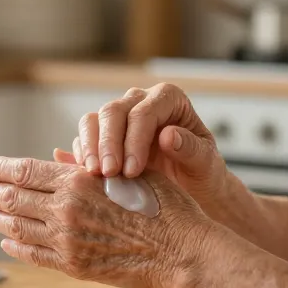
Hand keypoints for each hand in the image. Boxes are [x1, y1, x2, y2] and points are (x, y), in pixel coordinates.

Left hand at [0, 156, 219, 287]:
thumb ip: (87, 167)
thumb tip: (57, 157)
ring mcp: (66, 241)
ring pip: (16, 227)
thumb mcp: (128, 174)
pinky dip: (15, 246)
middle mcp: (65, 210)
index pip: (24, 170)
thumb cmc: (163, 206)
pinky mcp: (73, 266)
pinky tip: (6, 240)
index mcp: (77, 181)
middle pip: (11, 198)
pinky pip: (33, 255)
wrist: (182, 250)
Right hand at [60, 84, 233, 213]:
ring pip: (93, 121)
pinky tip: (85, 175)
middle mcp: (141, 101)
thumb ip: (191, 148)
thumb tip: (167, 136)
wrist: (193, 188)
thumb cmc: (203, 172)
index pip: (144, 112)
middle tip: (109, 174)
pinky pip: (85, 138)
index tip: (132, 170)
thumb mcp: (206, 163)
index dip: (134, 140)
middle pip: (113, 112)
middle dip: (108, 144)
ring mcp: (120, 118)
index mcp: (169, 99)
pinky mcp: (104, 137)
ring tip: (95, 175)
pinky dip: (82, 155)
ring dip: (90, 148)